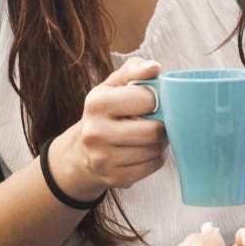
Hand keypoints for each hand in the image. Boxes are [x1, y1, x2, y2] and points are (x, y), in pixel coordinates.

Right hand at [50, 59, 167, 198]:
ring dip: (161, 142)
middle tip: (159, 121)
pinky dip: (156, 157)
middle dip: (162, 125)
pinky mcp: (115, 178)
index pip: (147, 99)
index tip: (151, 102)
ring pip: (155, 150)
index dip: (157, 100)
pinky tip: (145, 150)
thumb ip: (134, 70)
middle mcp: (95, 132)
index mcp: (97, 103)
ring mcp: (103, 159)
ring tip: (151, 135)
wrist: (82, 150)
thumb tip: (155, 68)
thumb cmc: (106, 111)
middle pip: (152, 131)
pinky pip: (153, 166)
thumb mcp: (113, 85)